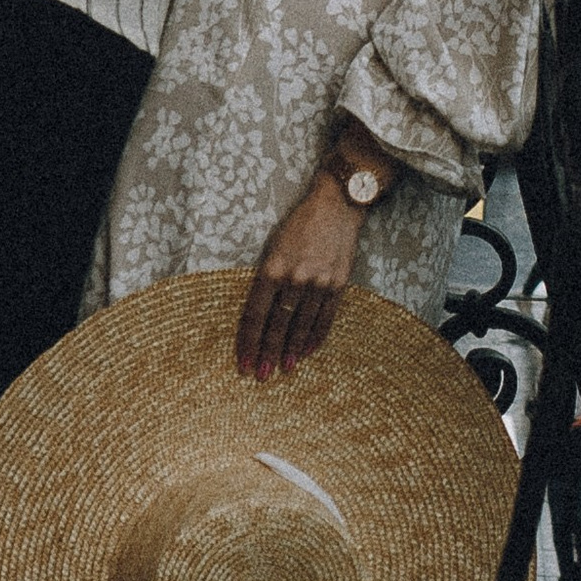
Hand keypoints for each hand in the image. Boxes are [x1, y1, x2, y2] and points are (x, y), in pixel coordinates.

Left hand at [238, 173, 366, 379]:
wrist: (337, 205)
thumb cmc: (298, 224)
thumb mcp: (273, 246)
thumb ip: (266, 278)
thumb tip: (258, 315)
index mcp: (273, 268)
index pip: (255, 314)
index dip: (248, 340)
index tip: (242, 362)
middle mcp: (295, 277)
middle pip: (277, 324)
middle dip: (268, 352)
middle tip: (260, 375)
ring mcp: (319, 282)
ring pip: (301, 325)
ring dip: (292, 350)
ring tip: (284, 369)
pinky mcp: (339, 283)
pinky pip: (326, 317)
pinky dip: (316, 337)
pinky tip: (308, 352)